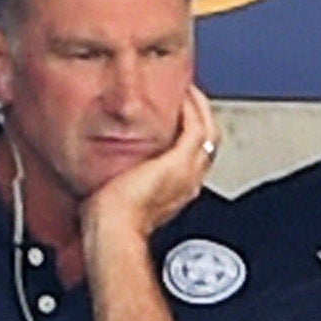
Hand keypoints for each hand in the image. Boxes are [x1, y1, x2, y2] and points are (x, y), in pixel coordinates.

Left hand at [85, 86, 220, 243]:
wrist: (114, 229)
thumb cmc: (111, 221)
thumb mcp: (122, 196)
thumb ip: (126, 180)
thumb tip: (112, 170)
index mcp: (178, 191)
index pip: (195, 155)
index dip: (191, 133)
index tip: (180, 116)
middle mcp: (189, 181)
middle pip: (209, 143)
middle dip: (201, 117)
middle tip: (190, 97)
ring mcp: (188, 172)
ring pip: (209, 133)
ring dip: (200, 109)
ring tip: (191, 91)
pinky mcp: (179, 162)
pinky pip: (196, 128)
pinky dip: (194, 109)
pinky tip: (185, 95)